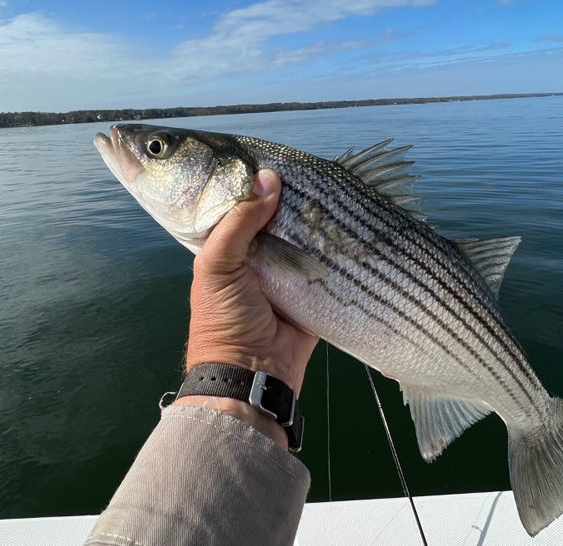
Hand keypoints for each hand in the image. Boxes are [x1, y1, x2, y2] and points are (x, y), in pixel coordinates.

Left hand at [175, 170, 318, 446]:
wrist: (252, 372)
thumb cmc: (222, 318)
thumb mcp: (216, 265)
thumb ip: (238, 221)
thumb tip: (269, 179)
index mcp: (224, 242)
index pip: (236, 199)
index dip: (248, 178)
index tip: (271, 156)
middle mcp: (255, 249)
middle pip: (273, 210)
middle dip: (288, 193)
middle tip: (306, 171)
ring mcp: (285, 265)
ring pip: (300, 229)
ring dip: (313, 214)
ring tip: (329, 187)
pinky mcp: (311, 283)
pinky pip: (324, 257)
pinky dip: (333, 242)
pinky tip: (345, 219)